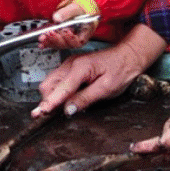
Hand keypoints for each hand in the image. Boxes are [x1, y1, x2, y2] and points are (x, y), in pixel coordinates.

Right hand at [31, 24, 166, 117]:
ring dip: (52, 96)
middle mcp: (71, 63)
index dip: (49, 103)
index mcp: (80, 67)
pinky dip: (58, 91)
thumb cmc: (121, 69)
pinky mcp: (72, 67)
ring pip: (50, 82)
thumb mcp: (106, 88)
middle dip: (48, 100)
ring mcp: (70, 64)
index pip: (59, 89)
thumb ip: (85, 98)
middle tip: (52, 114)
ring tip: (62, 107)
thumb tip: (68, 110)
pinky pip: (58, 80)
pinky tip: (67, 98)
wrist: (129, 56)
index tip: (40, 113)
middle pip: (48, 85)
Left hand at [38, 0, 97, 49]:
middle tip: (51, 32)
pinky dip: (47, 43)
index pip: (79, 40)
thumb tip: (57, 18)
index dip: (72, 38)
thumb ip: (67, 12)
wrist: (76, 8)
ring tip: (43, 37)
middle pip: (67, 44)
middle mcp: (77, 37)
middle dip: (57, 39)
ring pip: (59, 45)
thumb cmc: (81, 8)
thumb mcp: (76, 7)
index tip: (66, 31)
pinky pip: (54, 43)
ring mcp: (68, 39)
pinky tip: (41, 43)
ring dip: (50, 41)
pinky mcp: (60, 38)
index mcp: (85, 31)